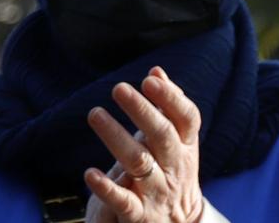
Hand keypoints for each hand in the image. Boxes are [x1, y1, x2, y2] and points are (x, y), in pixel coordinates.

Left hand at [84, 67, 206, 222]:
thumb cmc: (167, 174)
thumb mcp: (173, 144)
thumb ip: (166, 109)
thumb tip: (157, 71)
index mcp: (185, 148)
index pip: (187, 120)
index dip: (172, 99)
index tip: (150, 79)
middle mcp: (174, 169)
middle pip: (163, 137)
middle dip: (143, 112)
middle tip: (118, 88)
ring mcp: (158, 193)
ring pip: (140, 163)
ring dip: (117, 137)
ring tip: (95, 113)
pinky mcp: (140, 216)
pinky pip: (124, 201)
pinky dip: (107, 187)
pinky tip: (90, 173)